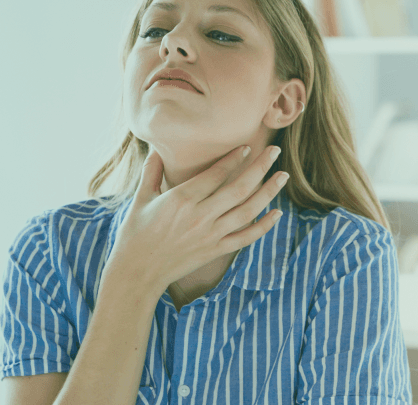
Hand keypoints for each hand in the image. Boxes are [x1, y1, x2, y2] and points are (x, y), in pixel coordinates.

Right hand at [103, 145, 288, 294]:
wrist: (137, 272)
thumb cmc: (135, 233)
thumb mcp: (140, 198)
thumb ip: (151, 171)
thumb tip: (158, 148)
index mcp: (181, 199)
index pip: (216, 174)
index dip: (234, 158)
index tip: (247, 146)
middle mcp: (200, 216)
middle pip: (239, 188)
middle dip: (260, 167)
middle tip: (274, 150)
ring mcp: (210, 235)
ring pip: (247, 211)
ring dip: (268, 192)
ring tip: (282, 176)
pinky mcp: (215, 251)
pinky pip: (245, 238)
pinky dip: (264, 226)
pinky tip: (277, 214)